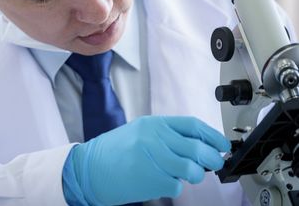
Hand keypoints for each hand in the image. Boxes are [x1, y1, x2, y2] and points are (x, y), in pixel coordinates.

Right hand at [67, 116, 230, 204]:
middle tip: (214, 163)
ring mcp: (154, 159)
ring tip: (186, 174)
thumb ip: (167, 136)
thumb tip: (199, 145)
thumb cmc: (115, 152)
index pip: (193, 126)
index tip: (223, 145)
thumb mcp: (140, 133)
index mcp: (153, 124)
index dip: (213, 136)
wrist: (89, 169)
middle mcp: (155, 138)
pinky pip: (177, 186)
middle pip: (198, 148)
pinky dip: (174, 187)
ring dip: (196, 175)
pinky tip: (161, 182)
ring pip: (193, 169)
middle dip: (212, 159)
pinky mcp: (152, 180)